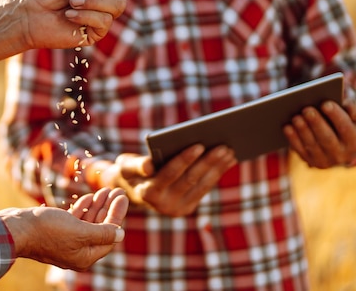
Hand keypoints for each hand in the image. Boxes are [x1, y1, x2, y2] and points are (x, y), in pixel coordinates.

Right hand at [0, 187, 127, 270]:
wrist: (15, 229)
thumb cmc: (47, 230)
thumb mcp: (80, 232)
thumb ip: (102, 233)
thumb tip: (120, 234)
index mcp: (85, 256)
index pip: (109, 235)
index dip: (117, 215)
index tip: (122, 196)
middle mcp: (77, 252)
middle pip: (100, 229)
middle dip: (108, 209)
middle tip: (116, 192)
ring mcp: (65, 242)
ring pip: (87, 224)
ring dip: (96, 207)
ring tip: (104, 191)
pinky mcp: (55, 233)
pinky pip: (74, 222)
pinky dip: (82, 209)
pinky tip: (87, 198)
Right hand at [103, 146, 236, 216]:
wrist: (133, 191)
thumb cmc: (130, 172)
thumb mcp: (125, 166)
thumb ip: (136, 164)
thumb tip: (149, 165)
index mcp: (148, 193)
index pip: (169, 174)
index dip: (184, 159)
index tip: (199, 145)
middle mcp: (163, 205)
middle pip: (190, 179)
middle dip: (208, 162)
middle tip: (224, 146)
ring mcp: (177, 209)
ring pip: (202, 185)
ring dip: (218, 168)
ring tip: (230, 151)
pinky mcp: (188, 207)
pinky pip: (205, 188)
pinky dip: (217, 173)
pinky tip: (227, 161)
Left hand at [284, 98, 355, 167]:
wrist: (341, 139)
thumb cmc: (349, 119)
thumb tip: (347, 104)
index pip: (346, 128)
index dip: (336, 116)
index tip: (326, 103)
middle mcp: (343, 155)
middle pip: (327, 138)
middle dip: (316, 123)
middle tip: (307, 110)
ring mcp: (326, 161)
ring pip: (313, 145)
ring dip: (303, 131)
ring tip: (296, 117)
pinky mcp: (311, 162)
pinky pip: (301, 150)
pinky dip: (293, 139)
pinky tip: (287, 127)